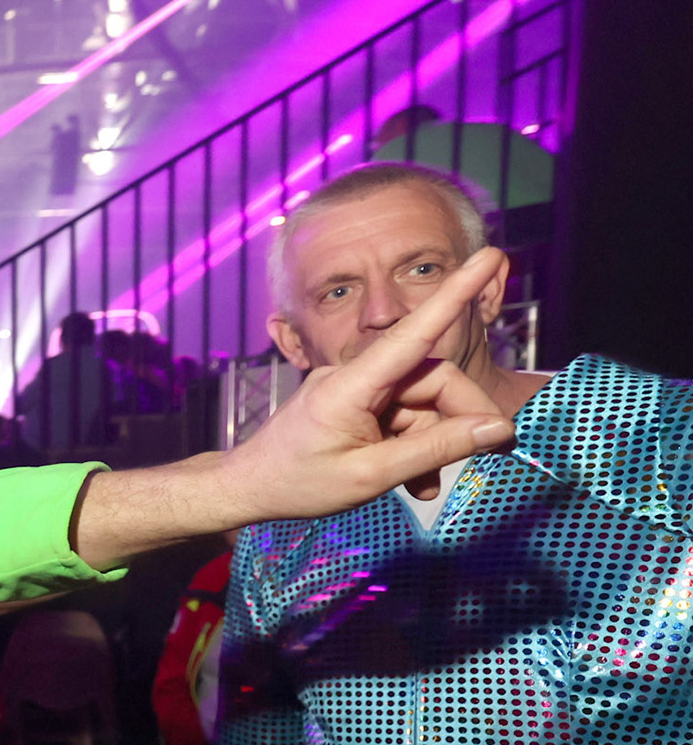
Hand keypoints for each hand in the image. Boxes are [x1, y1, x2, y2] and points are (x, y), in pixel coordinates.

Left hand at [215, 248, 513, 522]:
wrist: (248, 488)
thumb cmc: (298, 483)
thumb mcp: (371, 475)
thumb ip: (435, 449)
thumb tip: (495, 428)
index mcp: (350, 385)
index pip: (414, 332)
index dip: (456, 294)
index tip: (489, 256)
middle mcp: (353, 374)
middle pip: (432, 379)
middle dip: (460, 417)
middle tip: (484, 454)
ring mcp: (353, 387)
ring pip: (421, 402)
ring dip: (434, 443)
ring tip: (425, 486)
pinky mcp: (354, 402)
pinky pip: (401, 415)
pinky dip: (414, 446)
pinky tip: (414, 480)